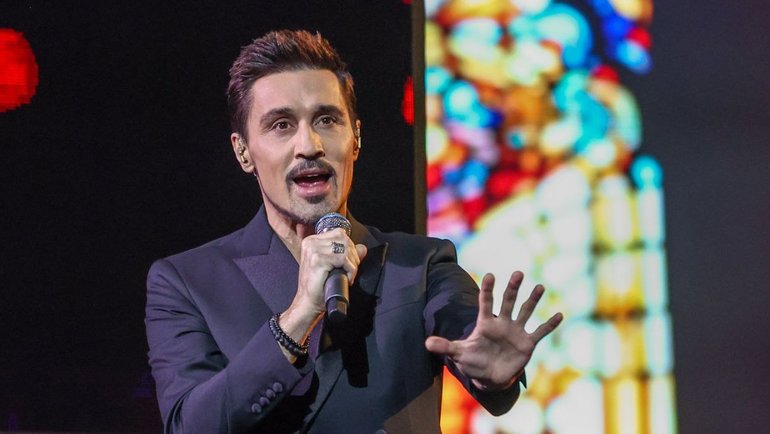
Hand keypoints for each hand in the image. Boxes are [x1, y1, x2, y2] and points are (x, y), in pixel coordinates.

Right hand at [279, 228, 367, 355]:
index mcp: (312, 241)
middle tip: (351, 270)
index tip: (350, 263)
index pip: (339, 233)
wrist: (308, 303)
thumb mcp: (334, 266)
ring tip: (349, 275)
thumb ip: (347, 255)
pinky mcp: (317, 260)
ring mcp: (313, 250)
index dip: (350, 247)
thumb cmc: (320, 286)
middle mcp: (311, 242)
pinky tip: (347, 278)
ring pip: (345, 248)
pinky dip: (350, 269)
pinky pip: (343, 259)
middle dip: (353, 255)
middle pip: (344, 239)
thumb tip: (363, 248)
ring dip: (352, 263)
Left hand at [425, 271, 561, 390]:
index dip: (487, 290)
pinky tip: (559, 314)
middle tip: (518, 272)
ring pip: (525, 311)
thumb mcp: (459, 354)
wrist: (489, 378)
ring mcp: (516, 332)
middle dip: (513, 288)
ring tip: (540, 286)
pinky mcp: (527, 343)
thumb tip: (427, 343)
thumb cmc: (473, 363)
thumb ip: (445, 346)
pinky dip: (549, 324)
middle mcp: (502, 323)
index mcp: (486, 323)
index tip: (489, 276)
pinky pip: (540, 332)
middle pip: (508, 301)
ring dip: (533, 300)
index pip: (486, 302)